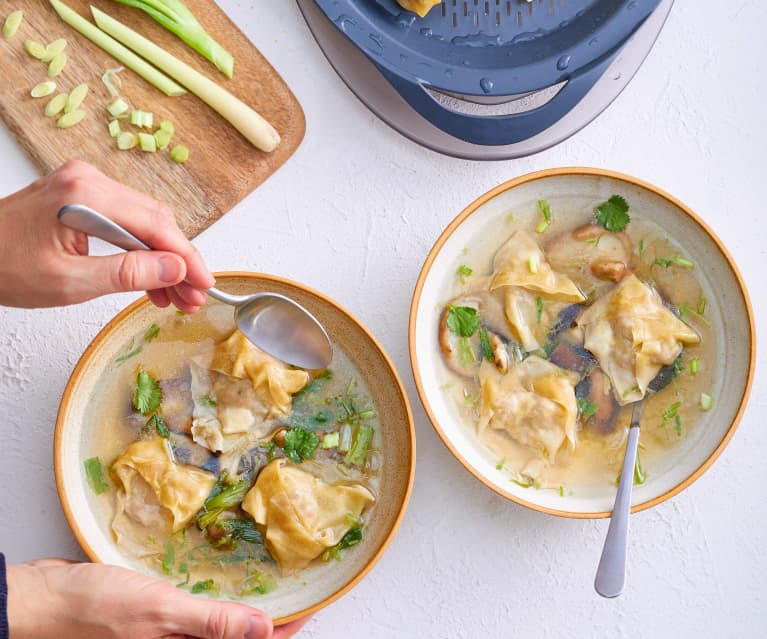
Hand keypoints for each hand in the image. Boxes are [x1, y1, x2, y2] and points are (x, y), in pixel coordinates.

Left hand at [0, 160, 214, 311]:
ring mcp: (86, 186)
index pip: (155, 226)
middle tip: (193, 297)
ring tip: (177, 296)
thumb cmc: (3, 268)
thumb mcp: (69, 282)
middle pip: (155, 222)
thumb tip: (175, 269)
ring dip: (163, 260)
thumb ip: (128, 274)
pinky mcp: (83, 197)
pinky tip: (152, 280)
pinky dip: (141, 251)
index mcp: (86, 195)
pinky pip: (126, 222)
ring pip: (144, 223)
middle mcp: (90, 181)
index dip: (186, 258)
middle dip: (178, 262)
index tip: (205, 284)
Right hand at [7, 558, 310, 638]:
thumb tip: (264, 630)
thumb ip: (211, 623)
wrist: (45, 601)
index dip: (285, 630)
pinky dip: (218, 598)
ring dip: (247, 606)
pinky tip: (228, 577)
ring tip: (276, 582)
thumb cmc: (94, 610)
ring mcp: (171, 636)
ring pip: (222, 627)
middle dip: (272, 619)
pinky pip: (200, 613)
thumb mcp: (159, 613)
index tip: (312, 606)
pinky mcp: (161, 619)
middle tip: (300, 589)